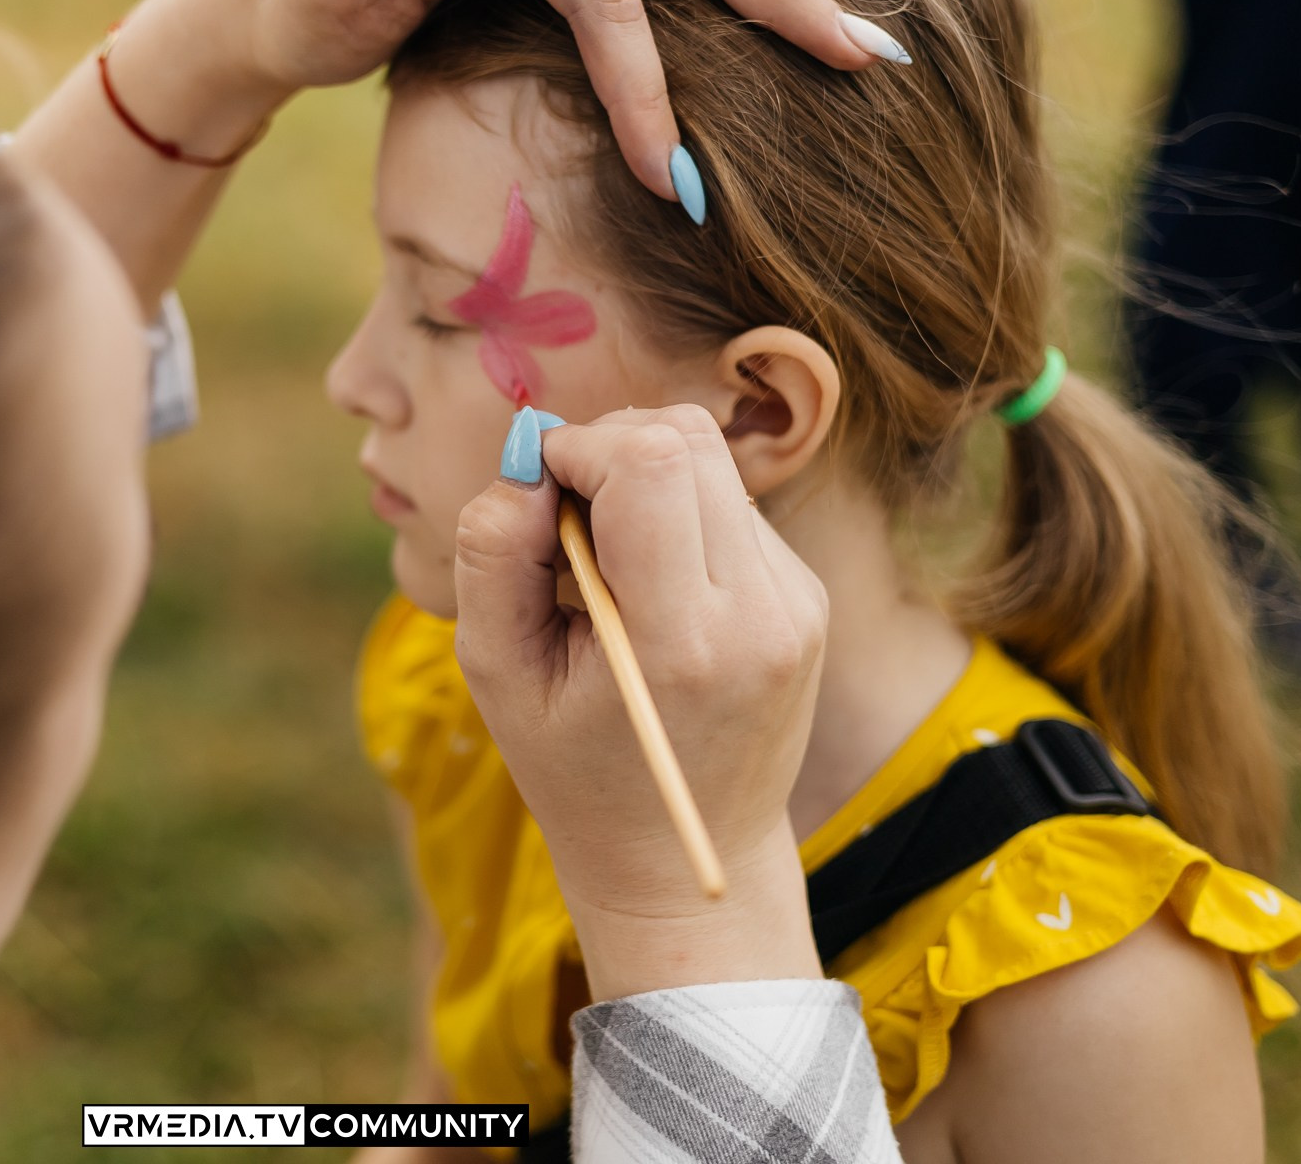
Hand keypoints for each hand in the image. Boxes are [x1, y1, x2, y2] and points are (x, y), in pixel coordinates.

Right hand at [451, 405, 829, 996]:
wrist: (684, 862)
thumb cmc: (574, 770)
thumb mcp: (498, 674)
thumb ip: (493, 556)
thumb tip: (525, 458)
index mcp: (682, 641)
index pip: (647, 462)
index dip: (574, 449)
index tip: (534, 496)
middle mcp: (759, 612)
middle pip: (685, 437)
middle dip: (605, 448)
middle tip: (562, 518)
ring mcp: (796, 602)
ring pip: (710, 460)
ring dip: (641, 480)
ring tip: (603, 564)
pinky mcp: (806, 597)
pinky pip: (731, 502)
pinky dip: (675, 515)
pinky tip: (646, 587)